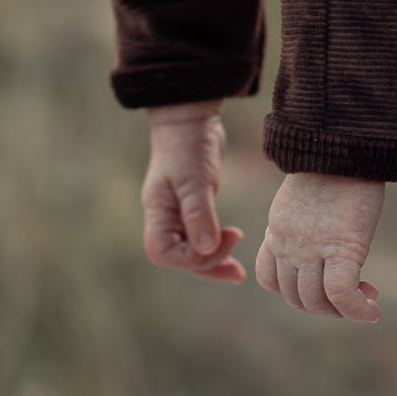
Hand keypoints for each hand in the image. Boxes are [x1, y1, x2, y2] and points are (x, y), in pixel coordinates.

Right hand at [143, 101, 244, 282]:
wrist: (191, 121)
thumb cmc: (188, 145)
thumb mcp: (194, 179)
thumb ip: (199, 213)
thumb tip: (205, 249)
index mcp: (157, 211)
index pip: (161, 252)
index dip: (188, 257)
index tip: (216, 241)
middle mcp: (166, 218)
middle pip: (179, 257)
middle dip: (207, 261)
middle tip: (236, 243)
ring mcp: (179, 215)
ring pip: (192, 252)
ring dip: (214, 263)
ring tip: (239, 274)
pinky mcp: (195, 210)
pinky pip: (203, 239)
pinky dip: (217, 248)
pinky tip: (233, 249)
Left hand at [255, 171, 383, 322]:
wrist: (344, 144)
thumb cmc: (334, 165)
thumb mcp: (307, 198)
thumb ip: (307, 223)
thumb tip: (326, 235)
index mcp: (277, 231)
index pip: (270, 280)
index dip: (295, 291)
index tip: (323, 283)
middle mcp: (288, 245)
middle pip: (295, 298)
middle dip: (324, 306)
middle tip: (355, 295)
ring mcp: (310, 250)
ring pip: (316, 302)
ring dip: (342, 311)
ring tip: (367, 299)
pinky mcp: (341, 249)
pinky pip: (342, 295)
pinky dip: (357, 310)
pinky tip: (373, 311)